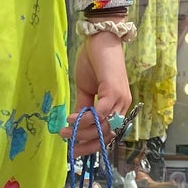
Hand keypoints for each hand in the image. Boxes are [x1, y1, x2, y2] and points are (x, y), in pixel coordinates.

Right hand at [59, 31, 132, 155]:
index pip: (107, 134)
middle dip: (85, 141)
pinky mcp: (114, 91)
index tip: (74, 150)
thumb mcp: (86, 89)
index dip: (91, 145)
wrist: (100, 37)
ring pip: (103, 126)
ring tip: (65, 130)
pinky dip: (86, 118)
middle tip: (66, 140)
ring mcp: (120, 99)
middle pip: (106, 134)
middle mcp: (122, 105)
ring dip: (82, 131)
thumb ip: (84, 107)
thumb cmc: (94, 60)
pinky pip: (101, 112)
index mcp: (117, 106)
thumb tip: (76, 124)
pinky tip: (71, 118)